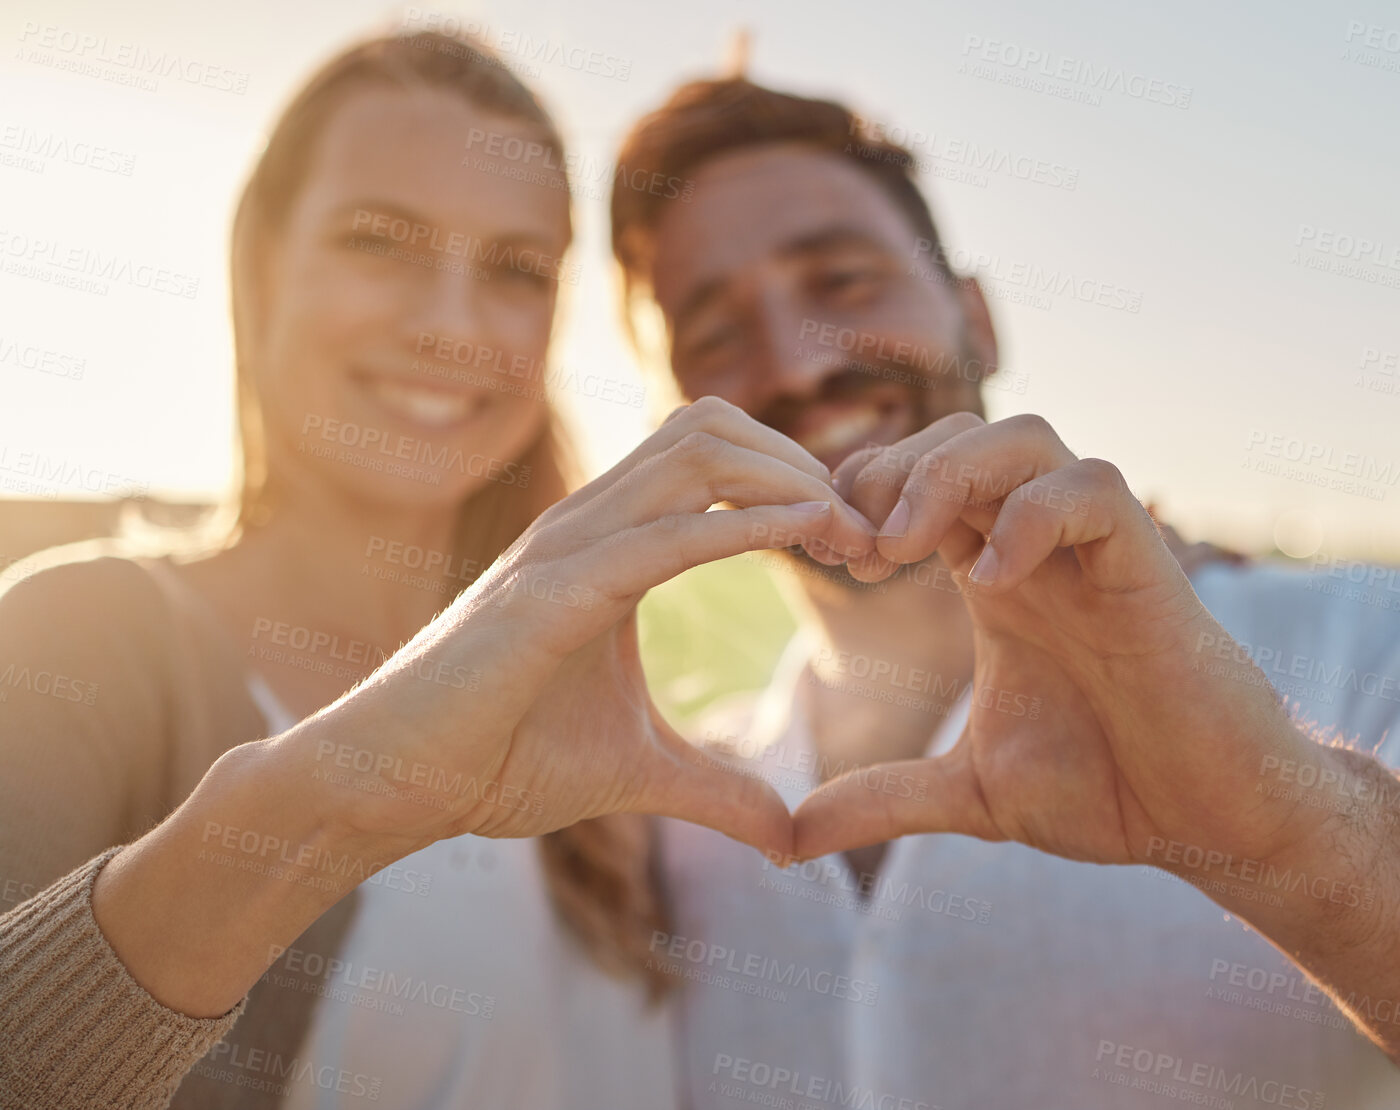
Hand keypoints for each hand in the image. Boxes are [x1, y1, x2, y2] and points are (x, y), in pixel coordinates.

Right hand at [283, 398, 872, 858]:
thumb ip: (718, 790)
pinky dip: (741, 526)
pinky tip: (807, 534)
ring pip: (692, 454)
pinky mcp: (546, 596)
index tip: (855, 542)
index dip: (795, 480)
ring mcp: (562, 550)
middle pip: (713, 427)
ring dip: (786, 480)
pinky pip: (660, 536)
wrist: (393, 786)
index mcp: (607, 543)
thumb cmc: (496, 759)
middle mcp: (586, 525)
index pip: (714, 458)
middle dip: (803, 463)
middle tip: (864, 534)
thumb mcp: (638, 772)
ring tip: (846, 533)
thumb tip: (790, 836)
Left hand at [792, 413, 1328, 871]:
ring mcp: (1095, 551)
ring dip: (949, 472)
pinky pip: (1093, 488)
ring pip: (1025, 437)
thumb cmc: (1109, 791)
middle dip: (891, 469)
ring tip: (904, 545)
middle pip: (959, 435)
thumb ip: (883, 799)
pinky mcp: (1148, 570)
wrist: (1208, 822)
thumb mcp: (970, 794)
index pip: (917, 482)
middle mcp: (1042, 549)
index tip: (830, 559)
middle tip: (856, 548)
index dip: (861, 497)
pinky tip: (992, 581)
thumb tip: (788, 840)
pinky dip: (1034, 514)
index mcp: (996, 578)